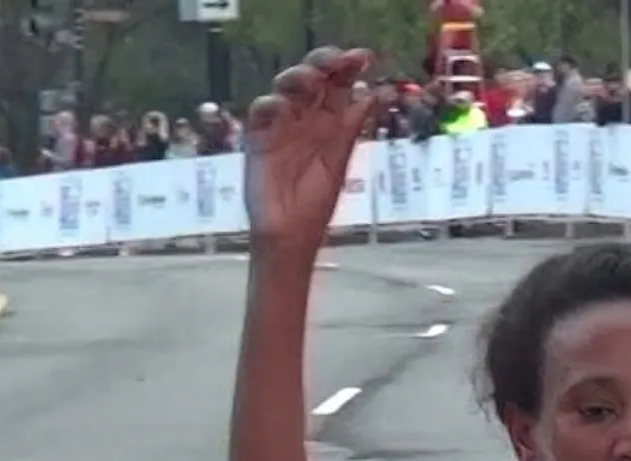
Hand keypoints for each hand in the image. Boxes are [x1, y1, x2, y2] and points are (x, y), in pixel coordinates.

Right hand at [244, 46, 376, 252]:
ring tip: (313, 79)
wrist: (291, 234)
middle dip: (324, 63)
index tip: (364, 57)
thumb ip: (351, 127)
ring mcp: (281, 125)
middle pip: (313, 78)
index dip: (348, 68)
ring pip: (286, 88)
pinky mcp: (259, 138)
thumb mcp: (340, 159)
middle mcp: (305, 118)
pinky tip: (282, 106)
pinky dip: (271, 105)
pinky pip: (261, 113)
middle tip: (338, 60)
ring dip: (299, 77)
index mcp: (329, 122)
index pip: (338, 85)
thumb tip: (372, 94)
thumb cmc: (316, 201)